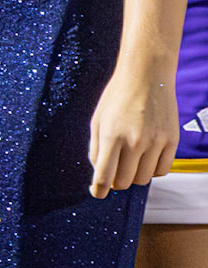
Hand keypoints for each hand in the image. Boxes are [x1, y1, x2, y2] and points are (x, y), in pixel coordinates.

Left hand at [88, 60, 179, 196]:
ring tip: (130, 160)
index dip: (98, 190)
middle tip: (114, 172)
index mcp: (111, 135)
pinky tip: (146, 158)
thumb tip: (98, 175)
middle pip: (124, 182)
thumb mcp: (98, 120)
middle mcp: (134, 141)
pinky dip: (152, 170)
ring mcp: (156, 141)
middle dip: (116, 181)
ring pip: (143, 179)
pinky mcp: (172, 140)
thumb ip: (95, 149)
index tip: (98, 193)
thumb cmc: (118, 96)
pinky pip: (162, 171)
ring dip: (134, 175)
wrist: (147, 74)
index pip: (104, 176)